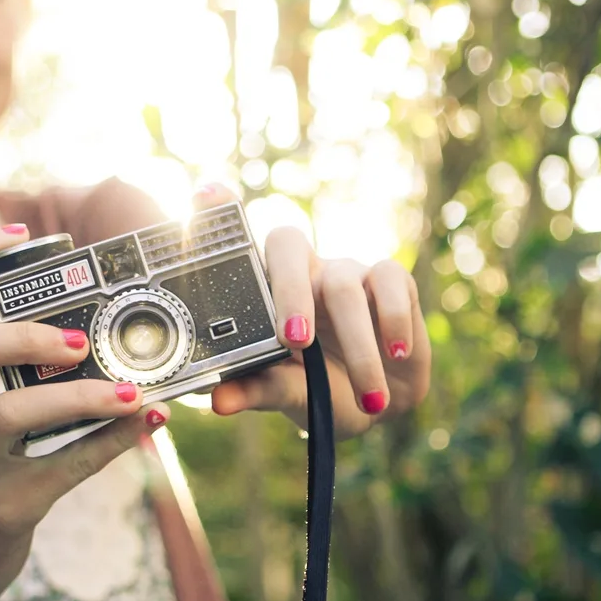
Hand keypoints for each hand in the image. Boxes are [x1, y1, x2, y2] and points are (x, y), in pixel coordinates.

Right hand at [0, 224, 167, 600]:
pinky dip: (113, 441)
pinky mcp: (6, 511)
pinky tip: (147, 420)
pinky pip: (66, 468)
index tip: (17, 233)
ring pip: (12, 414)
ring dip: (79, 394)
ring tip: (126, 387)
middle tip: (73, 337)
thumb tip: (72, 314)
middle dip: (15, 333)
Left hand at [193, 185, 430, 439]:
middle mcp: (304, 269)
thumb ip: (256, 389)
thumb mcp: (285, 392)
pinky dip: (393, 321)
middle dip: (289, 290)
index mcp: (266, 289)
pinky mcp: (391, 281)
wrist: (372, 405)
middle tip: (293, 340)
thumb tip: (220, 402)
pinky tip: (396, 354)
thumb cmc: (317, 390)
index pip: (241, 242)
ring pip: (343, 282)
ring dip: (355, 343)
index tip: (205, 195)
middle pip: (289, 244)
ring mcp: (348, 270)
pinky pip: (392, 283)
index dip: (222, 210)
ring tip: (368, 394)